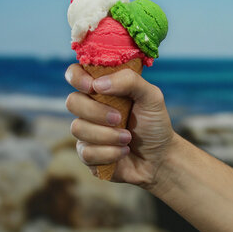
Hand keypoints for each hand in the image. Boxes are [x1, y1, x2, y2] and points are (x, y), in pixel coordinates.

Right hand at [65, 63, 174, 187]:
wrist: (160, 158)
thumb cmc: (154, 124)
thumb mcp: (151, 97)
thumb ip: (129, 81)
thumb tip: (98, 84)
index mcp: (103, 89)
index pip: (75, 73)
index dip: (77, 77)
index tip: (93, 87)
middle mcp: (90, 108)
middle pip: (72, 101)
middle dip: (96, 112)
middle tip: (120, 118)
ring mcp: (87, 131)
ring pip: (78, 129)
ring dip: (107, 135)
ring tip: (127, 138)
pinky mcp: (87, 154)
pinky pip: (86, 152)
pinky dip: (109, 153)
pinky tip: (123, 152)